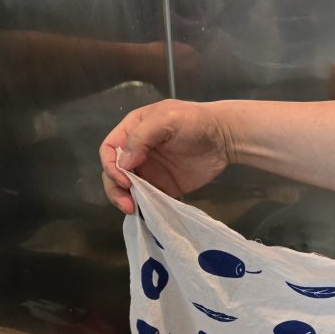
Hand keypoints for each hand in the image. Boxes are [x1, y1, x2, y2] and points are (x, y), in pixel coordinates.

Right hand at [99, 99, 230, 213]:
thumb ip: (142, 137)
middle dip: (115, 188)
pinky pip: (148, 199)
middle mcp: (137, 152)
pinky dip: (144, 207)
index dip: (110, 165)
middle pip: (114, 173)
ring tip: (134, 210)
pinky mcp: (164, 187)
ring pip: (127, 189)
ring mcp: (150, 171)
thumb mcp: (167, 119)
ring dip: (126, 200)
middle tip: (128, 203)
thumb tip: (124, 164)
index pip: (109, 150)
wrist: (225, 138)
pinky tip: (146, 214)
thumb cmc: (195, 122)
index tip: (125, 179)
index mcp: (132, 131)